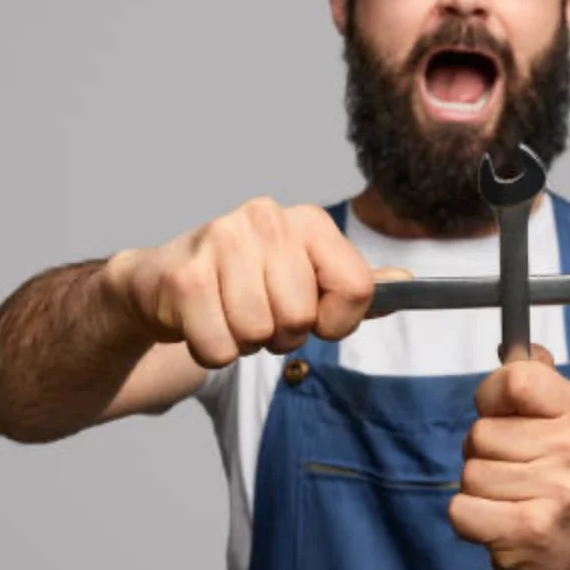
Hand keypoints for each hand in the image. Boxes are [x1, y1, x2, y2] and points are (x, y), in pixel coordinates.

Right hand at [104, 197, 403, 366]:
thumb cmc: (242, 285)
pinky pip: (220, 349)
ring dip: (244, 343)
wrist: (161, 284)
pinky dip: (212, 351)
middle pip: (302, 317)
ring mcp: (222, 240)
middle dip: (281, 334)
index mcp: (308, 221)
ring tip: (228, 314)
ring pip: (260, 335)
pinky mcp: (185, 276)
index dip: (337, 322)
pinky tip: (202, 322)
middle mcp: (267, 218)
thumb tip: (409, 284)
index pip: (358, 288)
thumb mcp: (303, 279)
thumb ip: (355, 286)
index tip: (315, 317)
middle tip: (258, 313)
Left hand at [448, 344, 569, 569]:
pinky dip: (469, 517)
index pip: (513, 380)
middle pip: (480, 432)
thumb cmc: (553, 471)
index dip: (491, 397)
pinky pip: (462, 510)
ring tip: (508, 495)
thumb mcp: (555, 416)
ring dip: (477, 487)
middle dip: (482, 451)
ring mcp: (558, 492)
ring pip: (470, 473)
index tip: (501, 414)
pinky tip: (498, 520)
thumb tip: (511, 347)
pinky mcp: (532, 530)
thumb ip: (532, 377)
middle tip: (511, 467)